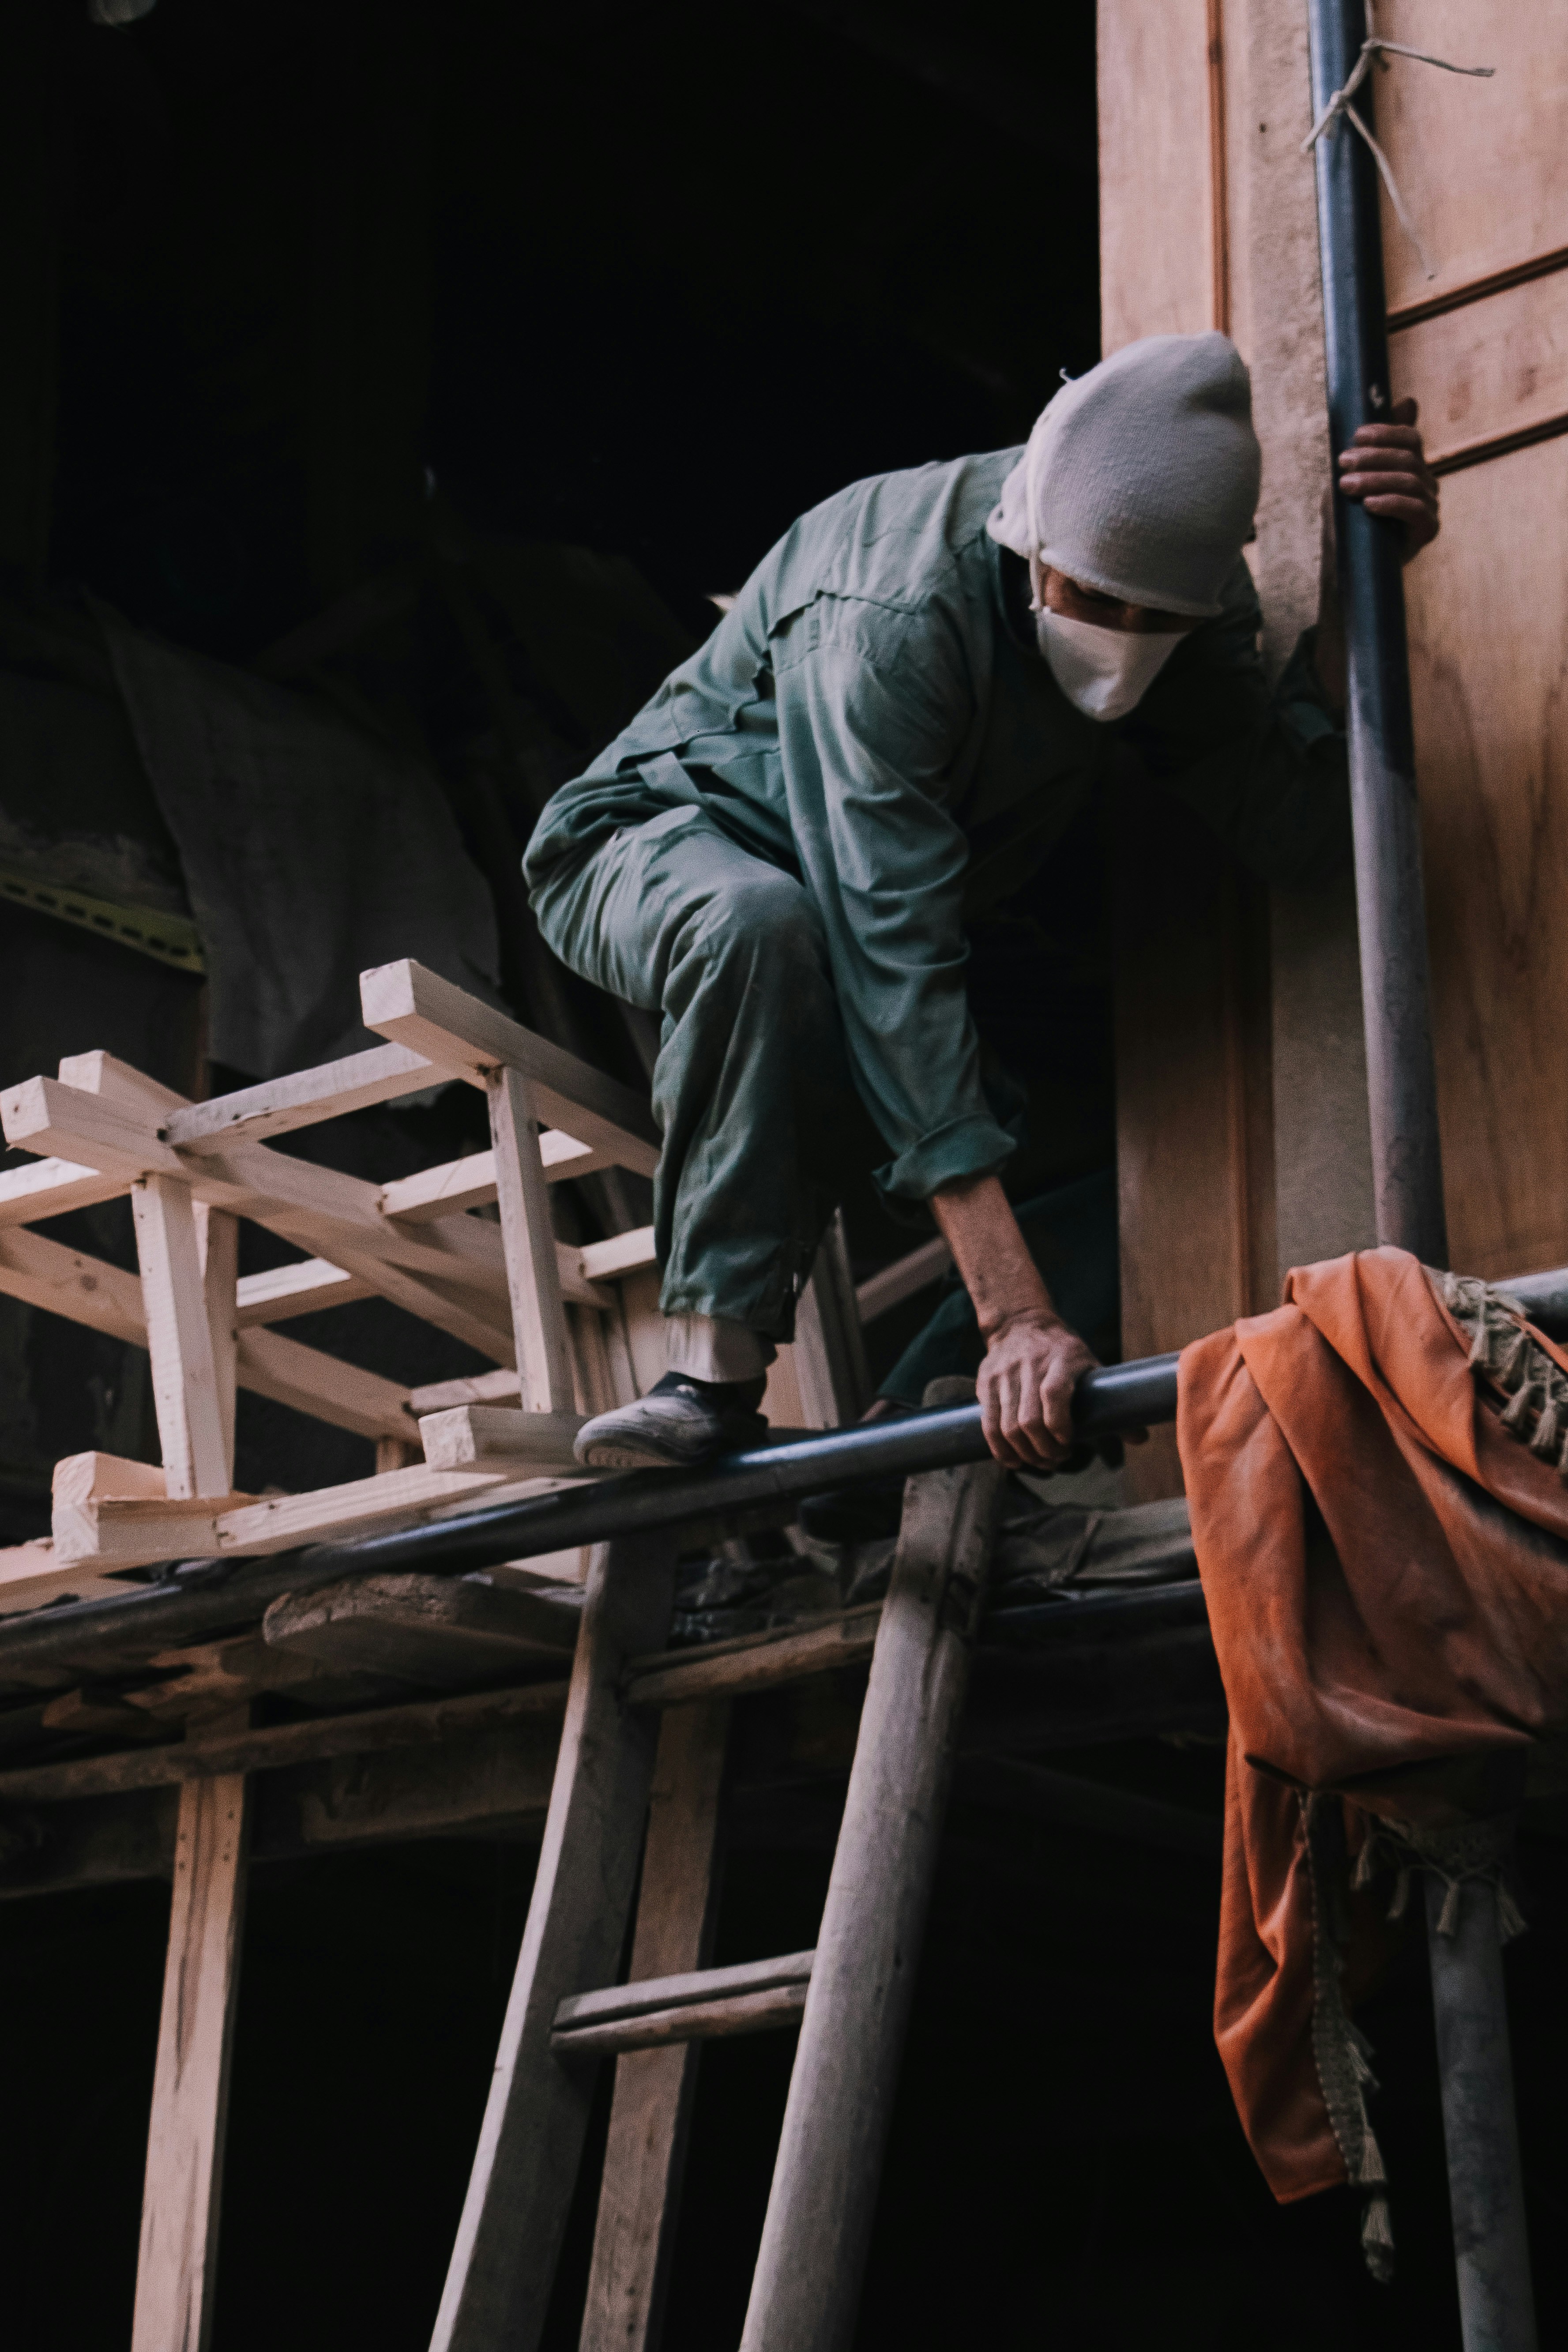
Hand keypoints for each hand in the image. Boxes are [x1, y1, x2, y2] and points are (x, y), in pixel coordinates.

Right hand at [977, 1309, 1098, 1469]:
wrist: (1020, 1323)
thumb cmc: (1064, 1352)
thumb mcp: (1091, 1365)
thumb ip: (1112, 1403)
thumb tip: (1140, 1439)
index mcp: (1061, 1359)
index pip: (1054, 1394)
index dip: (1059, 1425)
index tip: (1069, 1442)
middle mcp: (1029, 1365)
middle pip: (1028, 1419)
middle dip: (1044, 1449)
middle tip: (1057, 1458)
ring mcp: (1004, 1374)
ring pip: (1007, 1426)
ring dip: (1025, 1453)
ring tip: (1040, 1460)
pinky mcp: (986, 1382)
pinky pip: (989, 1424)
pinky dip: (1000, 1449)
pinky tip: (1014, 1459)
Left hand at [1336, 396, 1439, 562]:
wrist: (1348, 565)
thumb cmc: (1349, 519)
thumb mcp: (1354, 477)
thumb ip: (1374, 445)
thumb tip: (1410, 401)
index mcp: (1410, 466)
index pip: (1410, 438)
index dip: (1385, 432)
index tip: (1356, 436)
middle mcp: (1425, 483)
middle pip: (1409, 457)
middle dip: (1373, 456)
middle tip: (1344, 463)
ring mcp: (1429, 506)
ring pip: (1409, 481)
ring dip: (1374, 479)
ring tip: (1346, 486)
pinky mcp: (1427, 530)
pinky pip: (1415, 509)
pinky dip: (1390, 503)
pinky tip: (1368, 504)